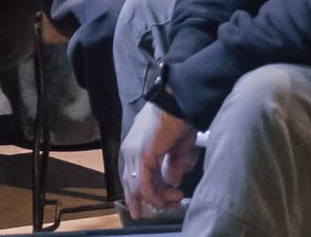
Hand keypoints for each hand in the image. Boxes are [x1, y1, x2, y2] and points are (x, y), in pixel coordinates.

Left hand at [121, 103, 202, 218]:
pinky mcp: (142, 156)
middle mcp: (130, 151)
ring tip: (176, 199)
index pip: (134, 176)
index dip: (146, 193)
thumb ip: (173, 165)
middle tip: (168, 207)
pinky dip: (155, 195)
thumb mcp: (178, 148)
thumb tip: (172, 181)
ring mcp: (133, 153)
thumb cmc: (179, 119)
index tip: (162, 203)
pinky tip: (168, 197)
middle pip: (132, 185)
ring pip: (137, 187)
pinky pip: (143, 185)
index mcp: (135, 147)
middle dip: (150, 200)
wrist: (179, 103)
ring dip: (158, 198)